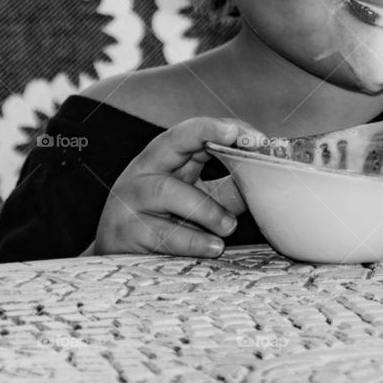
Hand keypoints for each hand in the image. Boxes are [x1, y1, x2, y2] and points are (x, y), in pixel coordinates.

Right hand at [93, 118, 253, 257]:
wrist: (115, 254)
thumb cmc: (165, 220)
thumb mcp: (198, 199)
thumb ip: (229, 190)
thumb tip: (267, 183)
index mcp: (166, 157)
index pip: (194, 132)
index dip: (223, 128)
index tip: (253, 135)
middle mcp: (145, 169)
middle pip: (172, 140)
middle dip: (205, 132)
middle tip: (236, 137)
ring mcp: (130, 198)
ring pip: (169, 190)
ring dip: (207, 208)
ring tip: (230, 227)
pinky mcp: (125, 231)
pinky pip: (160, 233)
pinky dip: (192, 240)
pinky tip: (214, 247)